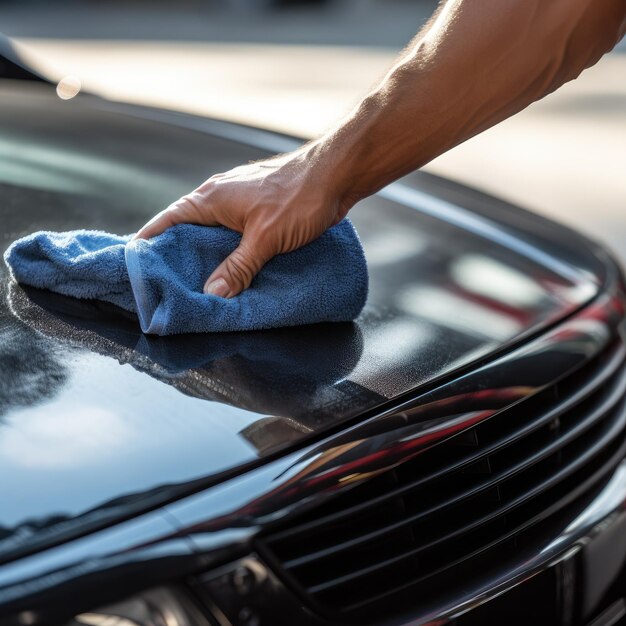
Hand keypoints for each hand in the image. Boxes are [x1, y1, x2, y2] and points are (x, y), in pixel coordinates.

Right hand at [134, 143, 354, 297]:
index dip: (151, 242)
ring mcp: (240, 202)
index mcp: (211, 198)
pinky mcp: (259, 209)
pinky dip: (231, 251)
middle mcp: (220, 197)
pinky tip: (236, 270)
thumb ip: (238, 267)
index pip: (168, 221)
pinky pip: (236, 234)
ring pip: (214, 233)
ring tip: (203, 284)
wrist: (336, 174)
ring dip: (209, 256)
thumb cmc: (300, 196)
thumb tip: (212, 294)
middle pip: (188, 230)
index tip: (137, 263)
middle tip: (171, 284)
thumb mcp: (265, 238)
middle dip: (180, 256)